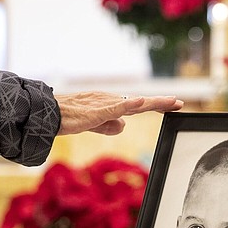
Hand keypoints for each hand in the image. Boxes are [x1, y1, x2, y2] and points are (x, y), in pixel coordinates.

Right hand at [55, 92, 182, 135]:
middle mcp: (110, 101)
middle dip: (161, 103)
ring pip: (132, 104)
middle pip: (140, 103)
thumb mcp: (92, 124)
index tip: (174, 106)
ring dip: (151, 102)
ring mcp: (103, 105)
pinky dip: (128, 106)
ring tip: (170, 101)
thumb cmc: (66, 118)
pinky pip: (114, 108)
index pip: (137, 105)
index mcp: (109, 105)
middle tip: (180, 103)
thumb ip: (108, 125)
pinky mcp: (95, 111)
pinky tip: (140, 103)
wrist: (47, 114)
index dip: (156, 105)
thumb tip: (124, 126)